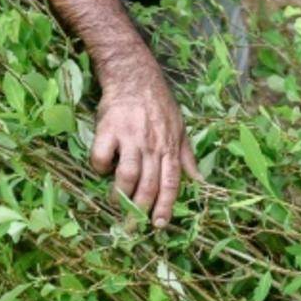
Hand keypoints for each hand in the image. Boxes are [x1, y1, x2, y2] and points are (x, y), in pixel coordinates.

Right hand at [89, 43, 201, 227]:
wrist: (134, 75)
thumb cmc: (158, 103)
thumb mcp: (180, 128)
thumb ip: (186, 156)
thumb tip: (200, 181)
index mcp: (170, 147)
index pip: (171, 183)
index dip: (166, 206)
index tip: (159, 224)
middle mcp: (153, 144)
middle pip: (148, 185)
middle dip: (140, 209)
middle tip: (131, 225)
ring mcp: (131, 137)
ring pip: (127, 175)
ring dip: (120, 194)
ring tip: (116, 202)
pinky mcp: (109, 128)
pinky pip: (102, 156)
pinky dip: (100, 168)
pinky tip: (101, 171)